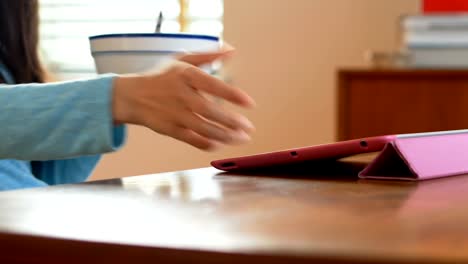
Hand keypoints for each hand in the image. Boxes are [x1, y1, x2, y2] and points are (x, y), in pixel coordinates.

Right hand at [112, 49, 255, 150]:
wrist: (131, 96)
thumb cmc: (161, 76)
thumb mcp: (182, 60)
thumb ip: (208, 55)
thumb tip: (233, 51)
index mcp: (186, 75)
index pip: (213, 86)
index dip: (233, 95)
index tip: (250, 104)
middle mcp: (181, 95)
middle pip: (211, 112)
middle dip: (233, 122)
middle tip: (249, 128)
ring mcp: (174, 114)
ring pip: (204, 129)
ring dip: (226, 136)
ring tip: (241, 139)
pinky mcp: (169, 129)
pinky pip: (192, 140)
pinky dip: (207, 144)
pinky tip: (220, 144)